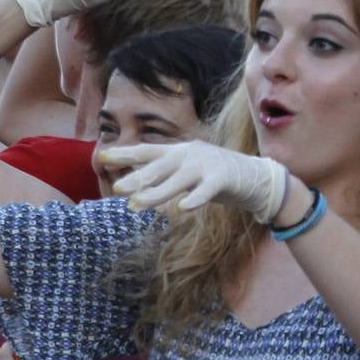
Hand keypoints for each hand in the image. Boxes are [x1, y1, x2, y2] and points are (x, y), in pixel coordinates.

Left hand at [101, 140, 288, 222]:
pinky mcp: (224, 177)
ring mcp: (207, 164)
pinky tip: (182, 209)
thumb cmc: (216, 178)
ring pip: (178, 180)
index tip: (103, 157)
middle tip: (117, 189)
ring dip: (157, 193)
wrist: (256, 177)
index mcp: (180, 151)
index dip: (126, 154)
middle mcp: (190, 154)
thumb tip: (137, 190)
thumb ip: (166, 180)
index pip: (148, 151)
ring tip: (138, 205)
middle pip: (160, 166)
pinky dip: (194, 198)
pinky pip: (206, 190)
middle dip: (138, 177)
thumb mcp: (188, 175)